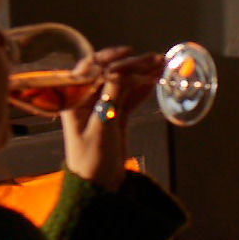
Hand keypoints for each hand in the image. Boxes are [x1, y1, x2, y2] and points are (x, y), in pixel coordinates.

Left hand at [59, 47, 162, 189]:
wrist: (97, 186)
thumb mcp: (101, 128)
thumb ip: (110, 98)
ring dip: (142, 75)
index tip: (129, 52)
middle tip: (157, 59)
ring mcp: (101, 108)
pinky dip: (142, 90)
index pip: (91, 70)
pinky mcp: (114, 117)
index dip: (109, 57)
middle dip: (133, 66)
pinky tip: (155, 82)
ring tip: (162, 67)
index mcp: (75, 100)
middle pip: (111, 75)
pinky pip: (128, 98)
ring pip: (123, 85)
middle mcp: (86, 100)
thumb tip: (119, 71)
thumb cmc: (92, 161)